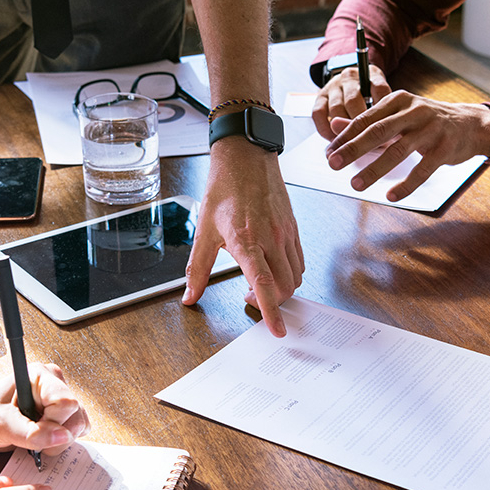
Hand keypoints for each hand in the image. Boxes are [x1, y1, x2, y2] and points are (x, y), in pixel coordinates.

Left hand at [0, 363, 90, 453]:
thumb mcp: (1, 425)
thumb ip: (32, 433)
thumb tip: (63, 437)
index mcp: (41, 376)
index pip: (66, 402)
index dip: (53, 422)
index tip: (31, 428)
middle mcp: (55, 384)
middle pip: (76, 415)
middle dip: (55, 435)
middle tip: (30, 436)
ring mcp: (61, 398)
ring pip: (79, 425)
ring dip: (57, 441)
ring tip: (33, 437)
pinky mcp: (63, 413)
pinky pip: (76, 430)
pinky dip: (59, 441)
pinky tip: (41, 438)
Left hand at [182, 139, 303, 337]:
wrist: (247, 159)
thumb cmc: (225, 190)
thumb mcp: (204, 231)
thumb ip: (197, 269)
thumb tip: (190, 296)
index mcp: (246, 241)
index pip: (264, 284)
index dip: (271, 311)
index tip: (277, 330)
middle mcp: (271, 239)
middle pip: (285, 287)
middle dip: (274, 304)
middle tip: (252, 300)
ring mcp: (286, 234)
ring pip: (295, 277)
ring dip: (282, 290)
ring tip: (261, 285)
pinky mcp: (294, 229)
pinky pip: (299, 262)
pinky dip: (290, 275)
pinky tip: (274, 270)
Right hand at [311, 64, 391, 140]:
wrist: (352, 83)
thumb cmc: (371, 96)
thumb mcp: (383, 97)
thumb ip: (385, 113)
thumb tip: (385, 140)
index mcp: (371, 74)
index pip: (379, 90)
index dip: (382, 114)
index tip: (386, 133)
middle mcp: (350, 77)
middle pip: (354, 102)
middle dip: (360, 126)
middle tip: (366, 144)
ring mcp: (333, 86)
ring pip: (336, 109)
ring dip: (342, 130)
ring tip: (349, 146)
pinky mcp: (320, 96)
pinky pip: (318, 114)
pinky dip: (326, 130)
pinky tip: (334, 140)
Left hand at [324, 91, 489, 201]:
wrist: (470, 124)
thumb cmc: (428, 120)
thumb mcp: (398, 114)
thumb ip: (368, 120)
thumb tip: (334, 125)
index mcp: (398, 100)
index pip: (366, 119)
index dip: (346, 137)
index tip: (329, 153)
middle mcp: (414, 111)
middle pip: (378, 131)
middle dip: (353, 149)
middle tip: (333, 164)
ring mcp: (431, 129)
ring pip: (398, 151)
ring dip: (375, 169)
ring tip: (356, 185)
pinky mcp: (444, 148)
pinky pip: (422, 169)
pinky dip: (406, 184)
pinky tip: (391, 195)